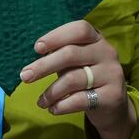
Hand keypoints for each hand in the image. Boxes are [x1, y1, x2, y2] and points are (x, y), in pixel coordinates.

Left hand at [20, 20, 135, 138]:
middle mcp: (107, 53)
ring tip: (41, 102)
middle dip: (44, 66)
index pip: (80, 29)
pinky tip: (54, 109)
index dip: (56, 36)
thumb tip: (33, 64)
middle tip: (25, 77)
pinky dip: (61, 106)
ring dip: (51, 92)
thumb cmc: (87, 79)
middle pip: (71, 54)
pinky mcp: (112, 96)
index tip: (37, 49)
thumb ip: (61, 57)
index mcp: (97, 40)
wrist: (113, 106)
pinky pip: (80, 100)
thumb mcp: (76, 63)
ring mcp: (112, 74)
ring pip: (73, 79)